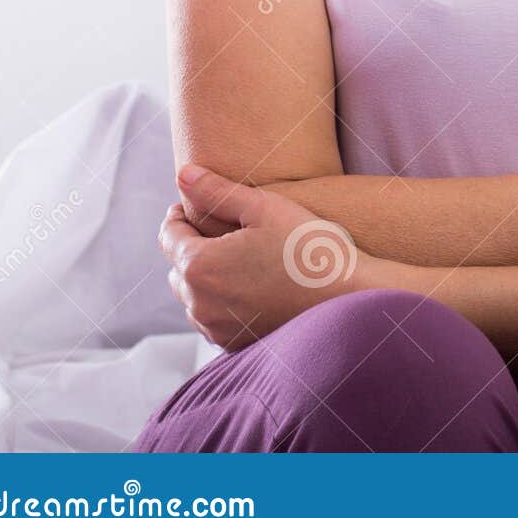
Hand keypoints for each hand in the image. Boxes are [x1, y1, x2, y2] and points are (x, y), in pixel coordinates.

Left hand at [160, 164, 377, 349]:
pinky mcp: (236, 344)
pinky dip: (222, 301)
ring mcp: (217, 328)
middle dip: (192, 246)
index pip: (169, 236)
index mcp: (200, 266)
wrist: (348, 297)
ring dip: (206, 277)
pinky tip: (250, 286)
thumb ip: (218, 191)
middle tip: (222, 228)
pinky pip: (213, 319)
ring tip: (238, 258)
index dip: (179, 214)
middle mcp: (199, 303)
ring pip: (194, 298)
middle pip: (178, 268)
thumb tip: (184, 173)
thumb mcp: (265, 208)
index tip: (194, 203)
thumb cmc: (309, 248)